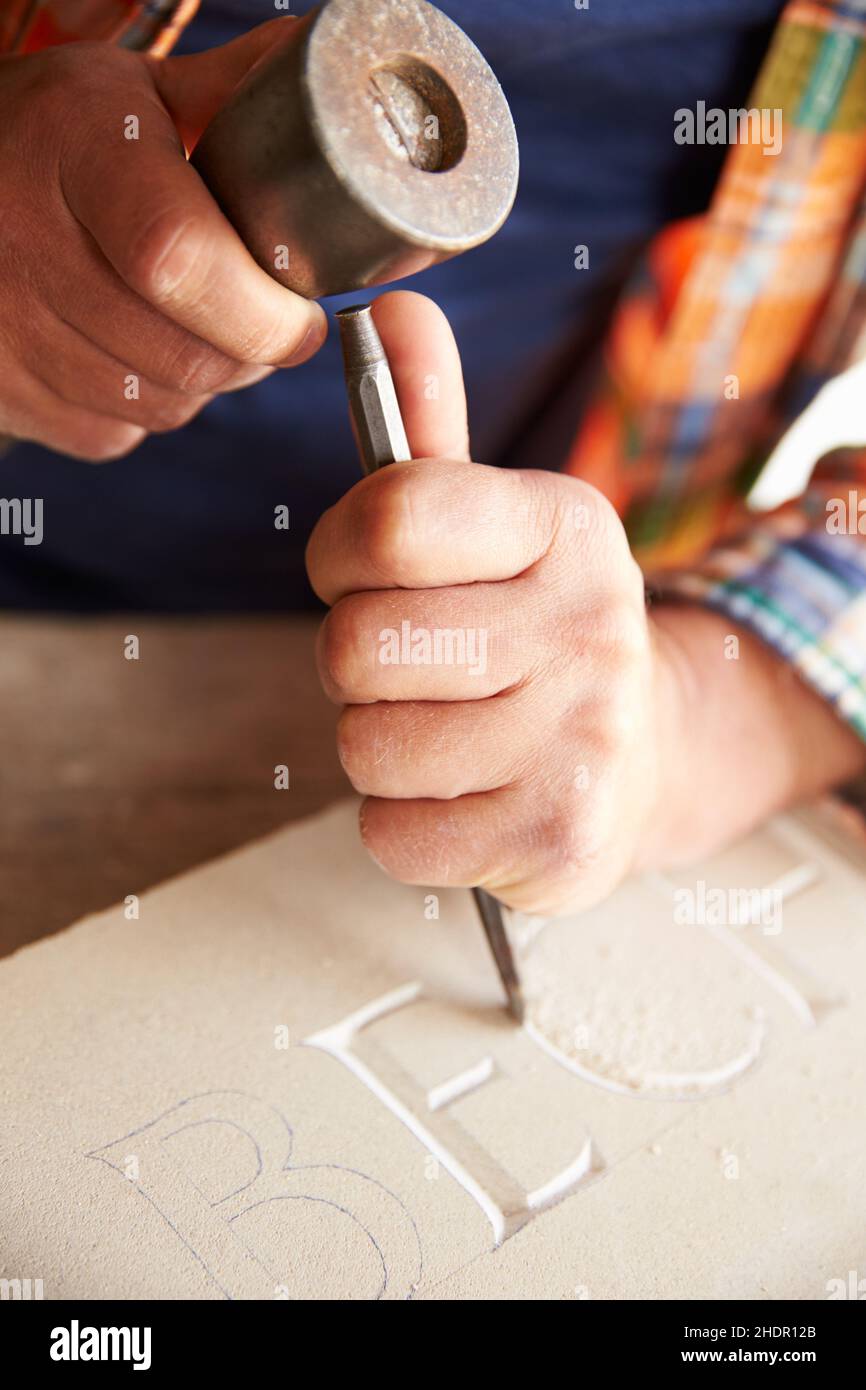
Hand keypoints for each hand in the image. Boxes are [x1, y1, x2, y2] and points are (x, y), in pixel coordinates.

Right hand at [0, 19, 325, 459]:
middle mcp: (24, 239)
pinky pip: (113, 434)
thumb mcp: (134, 94)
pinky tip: (138, 353)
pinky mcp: (2, 391)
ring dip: (204, 384)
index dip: (260, 311)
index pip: (179, 257)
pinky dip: (147, 409)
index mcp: (75, 149)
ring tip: (201, 330)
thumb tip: (339, 107)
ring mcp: (4, 327)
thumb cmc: (52, 140)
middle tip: (266, 326)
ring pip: (158, 407)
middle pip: (183, 356)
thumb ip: (235, 101)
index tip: (301, 318)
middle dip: (251, 356)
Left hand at [307, 292, 666, 915]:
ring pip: (364, 746)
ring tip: (448, 734)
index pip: (391, 516)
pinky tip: (463, 796)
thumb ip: (427, 428)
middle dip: (358, 665)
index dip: (338, 553)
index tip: (356, 572)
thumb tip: (387, 308)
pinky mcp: (562, 832)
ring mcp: (584, 734)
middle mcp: (589, 622)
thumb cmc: (528, 633)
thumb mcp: (491, 526)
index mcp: (564, 524)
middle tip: (417, 668)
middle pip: (356, 646)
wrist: (632, 760)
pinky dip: (404, 823)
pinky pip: (391, 834)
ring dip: (380, 747)